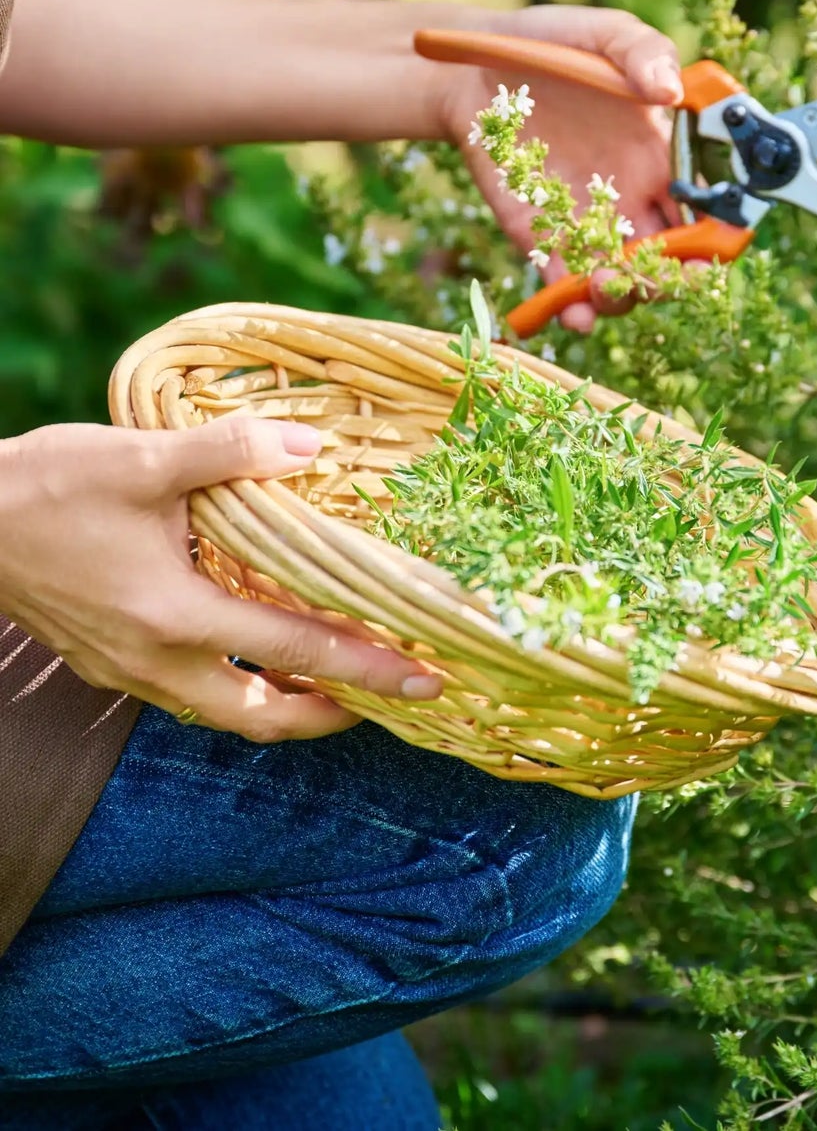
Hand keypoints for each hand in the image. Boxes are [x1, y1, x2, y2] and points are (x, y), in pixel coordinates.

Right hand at [0, 418, 443, 740]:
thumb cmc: (46, 487)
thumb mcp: (142, 457)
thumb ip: (231, 452)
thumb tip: (309, 446)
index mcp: (175, 616)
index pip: (297, 652)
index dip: (368, 667)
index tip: (425, 677)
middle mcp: (155, 660)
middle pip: (262, 716)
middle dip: (332, 714)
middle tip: (388, 693)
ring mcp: (129, 670)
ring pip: (225, 712)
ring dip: (286, 704)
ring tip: (339, 681)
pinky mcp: (110, 662)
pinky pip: (191, 694)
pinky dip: (241, 685)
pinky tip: (262, 654)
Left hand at [434, 5, 684, 331]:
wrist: (474, 67)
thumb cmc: (551, 46)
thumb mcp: (601, 34)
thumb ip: (641, 51)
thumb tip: (669, 90)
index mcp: (662, 158)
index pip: (706, 211)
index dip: (717, 236)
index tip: (713, 248)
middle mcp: (633, 200)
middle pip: (670, 259)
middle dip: (671, 279)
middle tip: (656, 277)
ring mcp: (588, 223)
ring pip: (622, 280)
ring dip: (622, 296)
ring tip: (604, 286)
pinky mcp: (542, 238)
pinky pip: (564, 283)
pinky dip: (572, 307)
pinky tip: (573, 313)